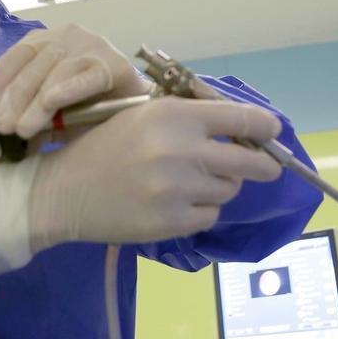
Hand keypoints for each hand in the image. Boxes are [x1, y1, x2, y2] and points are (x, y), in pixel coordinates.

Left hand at [0, 25, 152, 139]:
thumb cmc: (89, 111)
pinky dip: (69, 88)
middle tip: (3, 127)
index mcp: (48, 42)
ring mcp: (94, 46)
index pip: (16, 55)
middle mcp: (69, 37)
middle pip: (34, 62)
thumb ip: (27, 123)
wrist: (135, 112)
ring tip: (23, 129)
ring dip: (36, 100)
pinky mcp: (116, 64)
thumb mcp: (51, 116)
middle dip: (15, 96)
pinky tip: (52, 102)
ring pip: (58, 69)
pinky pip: (89, 75)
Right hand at [27, 97, 283, 248]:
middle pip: (250, 161)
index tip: (273, 131)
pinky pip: (210, 215)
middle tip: (267, 167)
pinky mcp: (173, 222)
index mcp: (173, 116)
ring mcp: (178, 189)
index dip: (264, 126)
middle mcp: (180, 150)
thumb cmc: (104, 146)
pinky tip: (176, 202)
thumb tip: (242, 127)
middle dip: (264, 165)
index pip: (240, 117)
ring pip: (229, 189)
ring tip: (192, 182)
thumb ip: (188, 119)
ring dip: (220, 186)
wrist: (64, 190)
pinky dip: (202, 209)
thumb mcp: (142, 116)